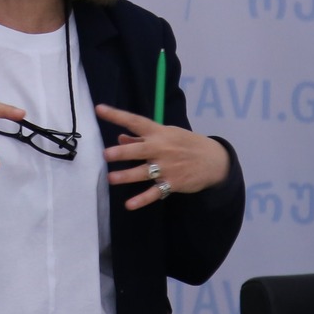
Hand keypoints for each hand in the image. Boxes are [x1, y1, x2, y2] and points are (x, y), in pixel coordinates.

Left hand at [95, 104, 229, 210]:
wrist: (214, 160)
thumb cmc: (186, 144)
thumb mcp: (167, 135)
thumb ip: (142, 139)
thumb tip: (120, 138)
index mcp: (158, 133)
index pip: (135, 121)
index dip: (117, 115)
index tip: (99, 109)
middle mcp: (161, 148)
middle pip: (139, 150)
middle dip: (122, 152)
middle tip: (106, 155)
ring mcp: (167, 167)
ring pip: (143, 172)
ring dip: (127, 176)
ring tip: (111, 178)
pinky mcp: (172, 183)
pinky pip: (155, 192)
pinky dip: (142, 199)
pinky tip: (129, 205)